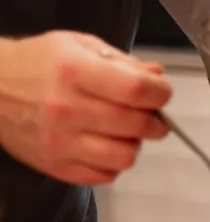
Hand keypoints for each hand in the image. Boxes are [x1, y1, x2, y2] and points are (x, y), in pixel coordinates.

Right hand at [0, 31, 171, 184]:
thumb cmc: (37, 63)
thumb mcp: (79, 45)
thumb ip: (122, 61)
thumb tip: (156, 76)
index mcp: (74, 71)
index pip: (136, 90)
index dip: (161, 93)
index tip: (161, 92)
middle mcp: (66, 108)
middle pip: (135, 125)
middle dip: (155, 120)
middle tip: (151, 114)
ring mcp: (59, 142)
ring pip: (124, 156)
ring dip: (134, 144)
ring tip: (126, 131)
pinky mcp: (54, 165)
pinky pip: (103, 176)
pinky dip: (113, 163)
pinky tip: (106, 145)